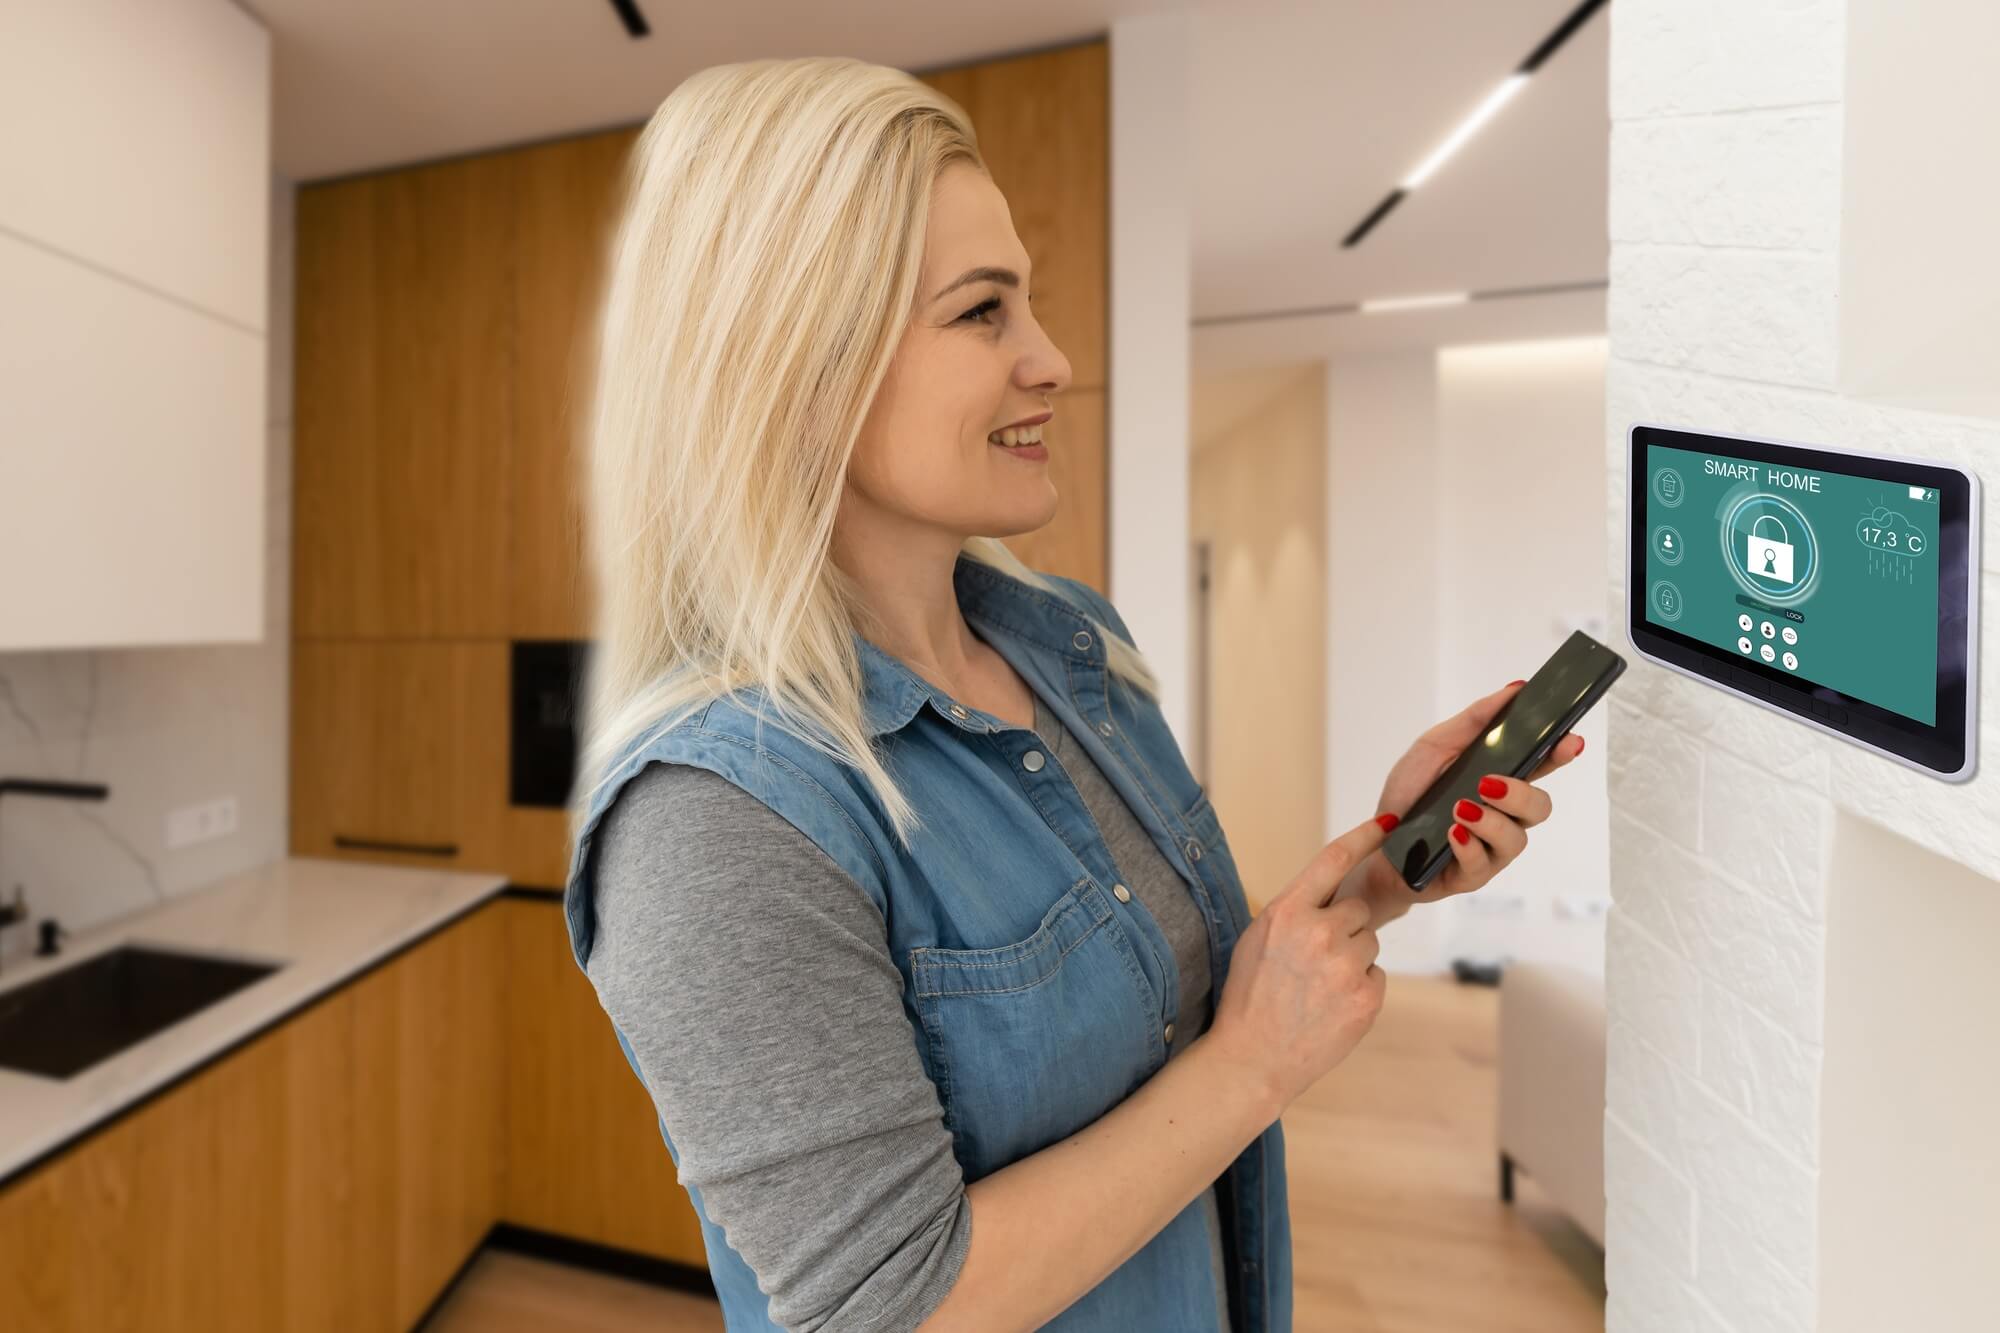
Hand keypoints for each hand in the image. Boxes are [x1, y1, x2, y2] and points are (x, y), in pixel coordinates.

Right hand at [1203, 811, 1396, 1115]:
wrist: (1252, 1058)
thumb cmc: (1250, 996)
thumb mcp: (1258, 938)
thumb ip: (1295, 911)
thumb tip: (1333, 896)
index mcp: (1287, 910)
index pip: (1333, 859)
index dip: (1365, 836)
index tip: (1390, 821)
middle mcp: (1319, 931)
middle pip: (1358, 911)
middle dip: (1344, 930)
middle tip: (1313, 963)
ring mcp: (1346, 965)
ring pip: (1370, 944)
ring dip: (1352, 960)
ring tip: (1318, 988)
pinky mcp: (1367, 996)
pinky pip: (1377, 976)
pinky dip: (1360, 989)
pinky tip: (1331, 1007)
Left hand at [1357, 680, 1586, 909]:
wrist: (1375, 841)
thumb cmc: (1410, 793)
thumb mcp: (1434, 747)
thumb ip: (1474, 721)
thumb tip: (1515, 689)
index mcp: (1501, 780)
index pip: (1542, 766)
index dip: (1560, 753)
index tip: (1569, 741)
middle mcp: (1503, 815)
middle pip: (1540, 807)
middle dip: (1521, 793)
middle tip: (1487, 783)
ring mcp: (1491, 848)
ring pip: (1516, 838)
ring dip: (1489, 821)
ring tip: (1460, 808)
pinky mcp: (1471, 875)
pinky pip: (1483, 865)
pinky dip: (1469, 846)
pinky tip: (1452, 834)